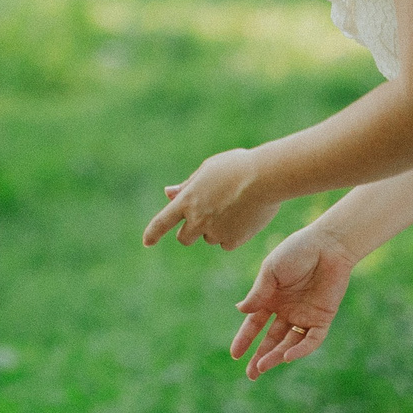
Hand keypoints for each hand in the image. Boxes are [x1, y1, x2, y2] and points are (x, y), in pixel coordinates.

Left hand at [142, 147, 279, 250]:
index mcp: (186, 200)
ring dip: (214, 231)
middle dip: (190, 232)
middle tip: (205, 220)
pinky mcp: (234, 240)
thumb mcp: (207, 171)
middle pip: (184, 238)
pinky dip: (232, 237)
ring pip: (209, 239)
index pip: (162, 222)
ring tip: (233, 210)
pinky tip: (243, 220)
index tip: (146, 242)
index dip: (152, 233)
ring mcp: (215, 231)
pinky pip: (226, 245)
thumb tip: (168, 193)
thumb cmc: (236, 168)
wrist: (266, 177)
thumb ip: (187, 186)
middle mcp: (197, 219)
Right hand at [231, 224, 356, 378]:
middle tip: (251, 375)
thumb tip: (241, 311)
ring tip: (263, 367)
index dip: (244, 339)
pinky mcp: (322, 318)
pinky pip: (311, 339)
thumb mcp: (271, 271)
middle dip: (261, 357)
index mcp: (270, 298)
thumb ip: (258, 293)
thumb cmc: (296, 252)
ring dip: (277, 356)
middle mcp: (286, 310)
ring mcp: (304, 315)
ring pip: (289, 343)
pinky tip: (287, 356)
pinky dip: (300, 349)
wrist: (328, 246)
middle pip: (271, 339)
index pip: (254, 324)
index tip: (234, 354)